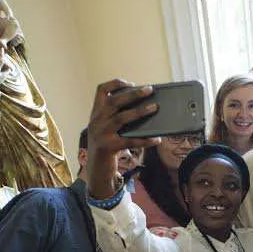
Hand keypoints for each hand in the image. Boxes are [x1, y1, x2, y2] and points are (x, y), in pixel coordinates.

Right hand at [87, 79, 159, 198]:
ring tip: (154, 108)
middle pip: (114, 101)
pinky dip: (145, 140)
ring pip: (121, 118)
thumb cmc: (107, 145)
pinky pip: (130, 141)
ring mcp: (101, 134)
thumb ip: (117, 117)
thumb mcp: (106, 128)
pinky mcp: (109, 147)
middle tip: (149, 89)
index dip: (115, 83)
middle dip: (133, 94)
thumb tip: (145, 106)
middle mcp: (96, 121)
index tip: (130, 83)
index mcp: (96, 113)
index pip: (101, 91)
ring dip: (139, 112)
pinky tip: (157, 139)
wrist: (95, 169)